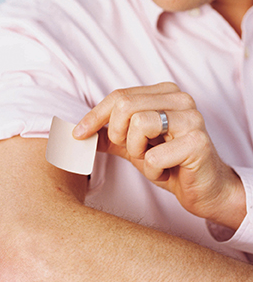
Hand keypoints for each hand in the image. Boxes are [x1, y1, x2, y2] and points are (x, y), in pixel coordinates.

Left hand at [73, 83, 245, 229]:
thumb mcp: (134, 145)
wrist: (204, 189)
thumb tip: (78, 132)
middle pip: (125, 106)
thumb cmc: (170, 163)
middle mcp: (181, 99)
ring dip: (137, 151)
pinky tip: (167, 171)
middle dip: (118, 134)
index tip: (79, 133)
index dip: (95, 115)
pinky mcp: (197, 143)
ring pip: (138, 124)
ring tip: (152, 159)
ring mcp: (192, 118)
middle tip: (133, 151)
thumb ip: (109, 134)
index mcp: (165, 92)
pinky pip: (153, 156)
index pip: (119, 95)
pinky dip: (152, 171)